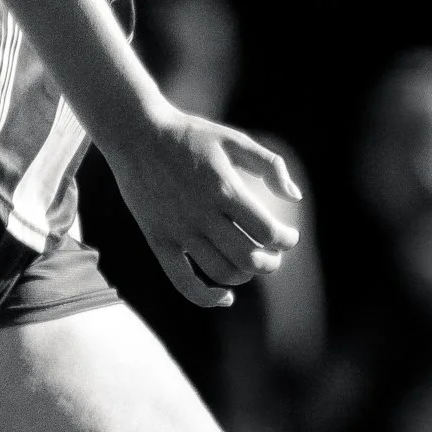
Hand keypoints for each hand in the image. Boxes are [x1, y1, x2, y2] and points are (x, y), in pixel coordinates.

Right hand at [108, 108, 302, 310]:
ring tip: (250, 264)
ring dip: (245, 275)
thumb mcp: (234, 140)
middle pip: (248, 257)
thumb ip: (270, 164)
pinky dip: (207, 298)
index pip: (267, 231)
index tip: (288, 236)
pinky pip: (183, 281)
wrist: (136, 134)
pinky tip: (225, 297)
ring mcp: (178, 230)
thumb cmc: (190, 135)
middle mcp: (201, 213)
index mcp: (224, 188)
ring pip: (221, 272)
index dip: (286, 240)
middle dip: (270, 263)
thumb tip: (296, 197)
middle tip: (274, 255)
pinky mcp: (158, 240)